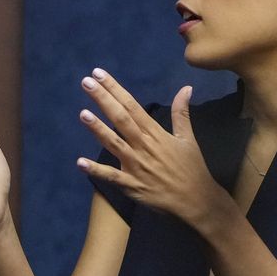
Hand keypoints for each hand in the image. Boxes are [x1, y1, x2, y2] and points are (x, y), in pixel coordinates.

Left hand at [75, 68, 231, 233]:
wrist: (197, 201)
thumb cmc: (191, 169)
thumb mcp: (188, 139)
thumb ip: (182, 113)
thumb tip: (186, 88)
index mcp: (156, 133)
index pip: (132, 106)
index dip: (115, 89)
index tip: (99, 74)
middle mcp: (144, 146)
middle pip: (121, 119)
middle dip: (103, 100)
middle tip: (86, 82)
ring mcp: (136, 166)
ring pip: (114, 144)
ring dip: (98, 129)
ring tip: (83, 113)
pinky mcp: (132, 185)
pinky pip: (112, 177)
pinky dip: (96, 170)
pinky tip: (80, 162)